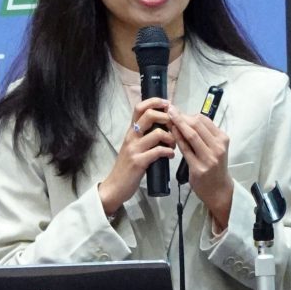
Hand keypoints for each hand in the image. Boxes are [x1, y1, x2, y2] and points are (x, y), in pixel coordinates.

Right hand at [98, 97, 174, 216]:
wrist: (115, 187)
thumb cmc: (127, 167)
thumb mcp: (134, 147)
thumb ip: (144, 136)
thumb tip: (163, 127)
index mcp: (131, 131)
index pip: (139, 108)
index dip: (155, 102)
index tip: (168, 105)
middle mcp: (131, 137)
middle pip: (149, 115)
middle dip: (167, 117)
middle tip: (175, 126)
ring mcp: (134, 149)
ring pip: (157, 133)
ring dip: (171, 137)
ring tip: (174, 144)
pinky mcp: (138, 162)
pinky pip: (158, 151)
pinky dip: (169, 152)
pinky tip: (171, 155)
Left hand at [168, 103, 233, 229]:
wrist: (219, 190)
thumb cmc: (215, 167)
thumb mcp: (215, 148)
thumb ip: (204, 135)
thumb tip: (185, 119)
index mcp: (223, 139)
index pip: (204, 120)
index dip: (189, 114)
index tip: (177, 111)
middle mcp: (218, 147)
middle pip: (197, 124)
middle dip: (181, 116)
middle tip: (169, 110)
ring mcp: (209, 158)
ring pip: (191, 135)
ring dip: (178, 124)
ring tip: (167, 118)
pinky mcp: (199, 168)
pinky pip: (185, 149)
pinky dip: (177, 139)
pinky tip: (170, 134)